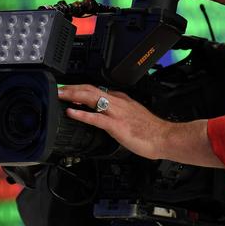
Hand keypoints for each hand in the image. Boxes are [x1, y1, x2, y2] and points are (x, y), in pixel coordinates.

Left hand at [58, 84, 222, 167]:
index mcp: (121, 99)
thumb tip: (105, 112)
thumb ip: (119, 111)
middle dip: (72, 88)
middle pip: (90, 89)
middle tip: (58, 89)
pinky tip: (71, 112)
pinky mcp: (116, 125)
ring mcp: (116, 112)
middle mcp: (117, 102)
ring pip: (91, 98)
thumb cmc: (151, 130)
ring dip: (73, 95)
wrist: (166, 137)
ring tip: (60, 95)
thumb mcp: (132, 114)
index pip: (96, 89)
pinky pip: (96, 117)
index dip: (80, 88)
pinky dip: (81, 114)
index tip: (69, 89)